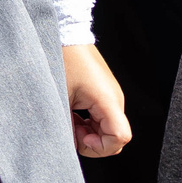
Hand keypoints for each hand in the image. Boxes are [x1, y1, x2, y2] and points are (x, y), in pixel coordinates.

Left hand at [63, 43, 132, 158]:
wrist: (66, 35)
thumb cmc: (63, 61)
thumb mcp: (60, 99)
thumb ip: (67, 127)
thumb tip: (69, 145)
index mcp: (108, 100)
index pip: (121, 137)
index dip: (101, 147)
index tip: (82, 139)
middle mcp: (115, 98)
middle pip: (115, 136)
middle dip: (93, 141)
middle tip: (72, 130)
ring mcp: (111, 95)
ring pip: (108, 128)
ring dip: (89, 132)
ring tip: (70, 120)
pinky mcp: (105, 92)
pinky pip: (104, 117)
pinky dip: (89, 123)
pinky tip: (73, 114)